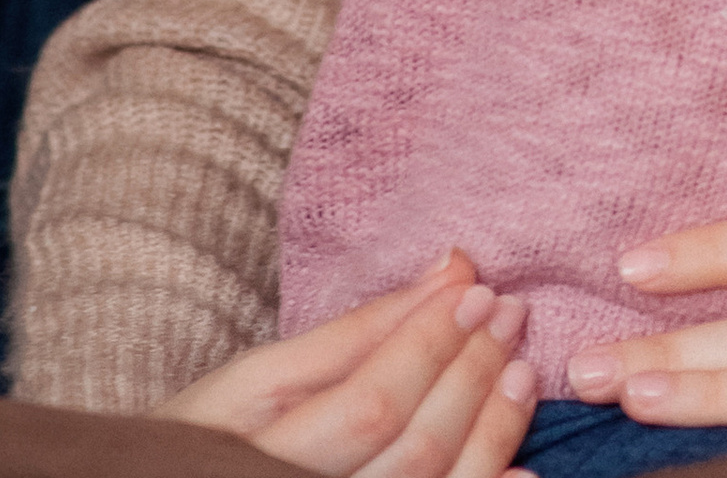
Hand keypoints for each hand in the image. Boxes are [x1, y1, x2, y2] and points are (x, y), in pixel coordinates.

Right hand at [161, 250, 536, 476]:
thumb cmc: (201, 439)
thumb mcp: (256, 379)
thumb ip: (356, 331)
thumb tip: (453, 270)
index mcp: (256, 463)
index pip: (373, 403)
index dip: (433, 344)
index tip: (478, 287)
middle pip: (414, 451)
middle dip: (472, 374)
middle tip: (511, 314)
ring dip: (493, 430)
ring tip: (522, 372)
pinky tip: (526, 469)